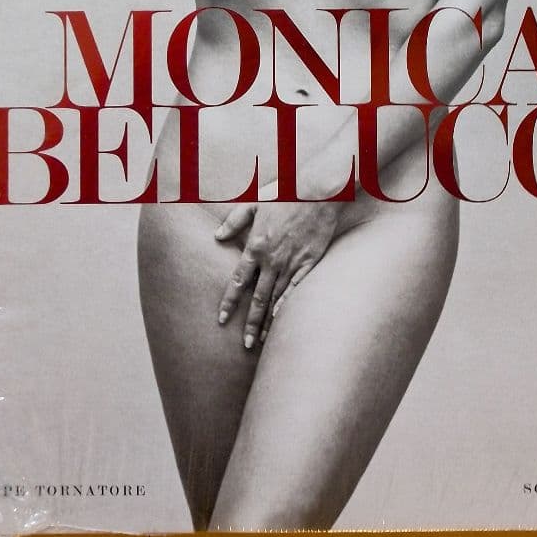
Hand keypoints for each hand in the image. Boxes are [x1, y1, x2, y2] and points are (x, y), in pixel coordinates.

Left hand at [215, 198, 341, 348]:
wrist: (318, 192)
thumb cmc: (285, 193)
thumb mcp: (253, 202)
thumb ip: (234, 220)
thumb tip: (217, 236)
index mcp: (256, 246)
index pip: (238, 282)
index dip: (230, 303)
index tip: (222, 320)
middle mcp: (272, 260)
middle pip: (257, 299)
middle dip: (250, 324)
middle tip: (244, 344)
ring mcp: (291, 263)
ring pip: (276, 299)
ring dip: (267, 321)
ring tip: (261, 340)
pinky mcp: (309, 264)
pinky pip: (295, 291)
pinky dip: (287, 307)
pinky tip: (281, 320)